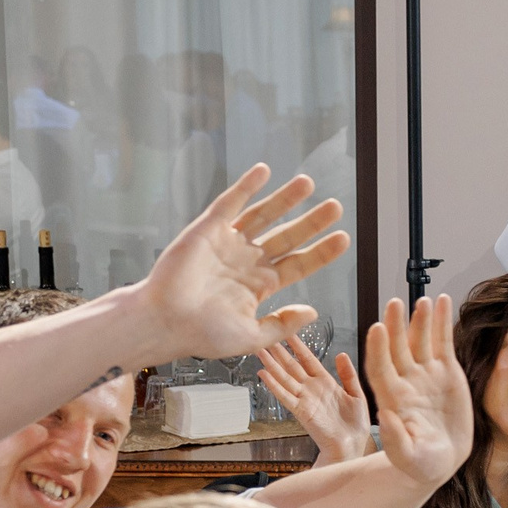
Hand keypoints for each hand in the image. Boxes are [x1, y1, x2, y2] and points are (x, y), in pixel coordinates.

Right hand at [136, 164, 347, 360]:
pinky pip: (230, 202)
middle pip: (287, 236)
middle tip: (335, 207)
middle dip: (311, 222)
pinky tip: (264, 171)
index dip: (320, 252)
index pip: (298, 264)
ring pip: (263, 215)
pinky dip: (247, 186)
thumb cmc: (201, 334)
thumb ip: (282, 325)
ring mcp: (228, 243)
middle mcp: (247, 261)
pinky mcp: (207, 229)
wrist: (164, 322)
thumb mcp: (252, 336)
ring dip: (285, 199)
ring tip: (308, 183)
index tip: (343, 239)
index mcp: (259, 286)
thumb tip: (314, 312)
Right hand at [259, 340, 370, 463]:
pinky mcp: (302, 412)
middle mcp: (313, 389)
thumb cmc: (355, 426)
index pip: (308, 359)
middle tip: (266, 336)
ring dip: (271, 364)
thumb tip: (341, 354)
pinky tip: (264, 374)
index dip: (298, 345)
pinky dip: (274, 385)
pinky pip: (285, 396)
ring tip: (259, 350)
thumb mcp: (357, 394)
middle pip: (292, 366)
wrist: (352, 446)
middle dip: (279, 351)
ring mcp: (305, 399)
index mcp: (326, 383)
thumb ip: (348, 375)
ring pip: (285, 378)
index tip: (288, 330)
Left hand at [364, 296, 473, 488]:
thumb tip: (384, 416)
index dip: (378, 349)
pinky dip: (443, 322)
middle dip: (396, 326)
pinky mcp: (446, 372)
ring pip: (421, 341)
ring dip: (421, 319)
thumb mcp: (408, 458)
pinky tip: (444, 302)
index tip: (377, 330)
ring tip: (424, 300)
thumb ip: (396, 440)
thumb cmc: (420, 464)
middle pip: (398, 348)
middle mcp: (406, 381)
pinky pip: (443, 342)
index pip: (380, 368)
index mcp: (392, 399)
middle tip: (394, 304)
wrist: (440, 461)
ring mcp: (425, 374)